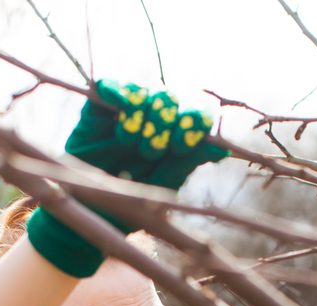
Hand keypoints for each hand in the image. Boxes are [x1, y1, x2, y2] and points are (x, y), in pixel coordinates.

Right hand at [66, 79, 228, 189]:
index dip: (193, 123)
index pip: (195, 114)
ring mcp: (126, 111)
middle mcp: (154, 119)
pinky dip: (117, 90)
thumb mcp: (165, 185)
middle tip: (151, 151)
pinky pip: (108, 84)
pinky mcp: (97, 108)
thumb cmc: (134, 202)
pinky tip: (120, 105)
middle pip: (170, 99)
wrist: (93, 210)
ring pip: (143, 92)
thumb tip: (223, 149)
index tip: (180, 147)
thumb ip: (189, 162)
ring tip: (130, 143)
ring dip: (141, 115)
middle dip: (164, 123)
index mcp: (177, 135)